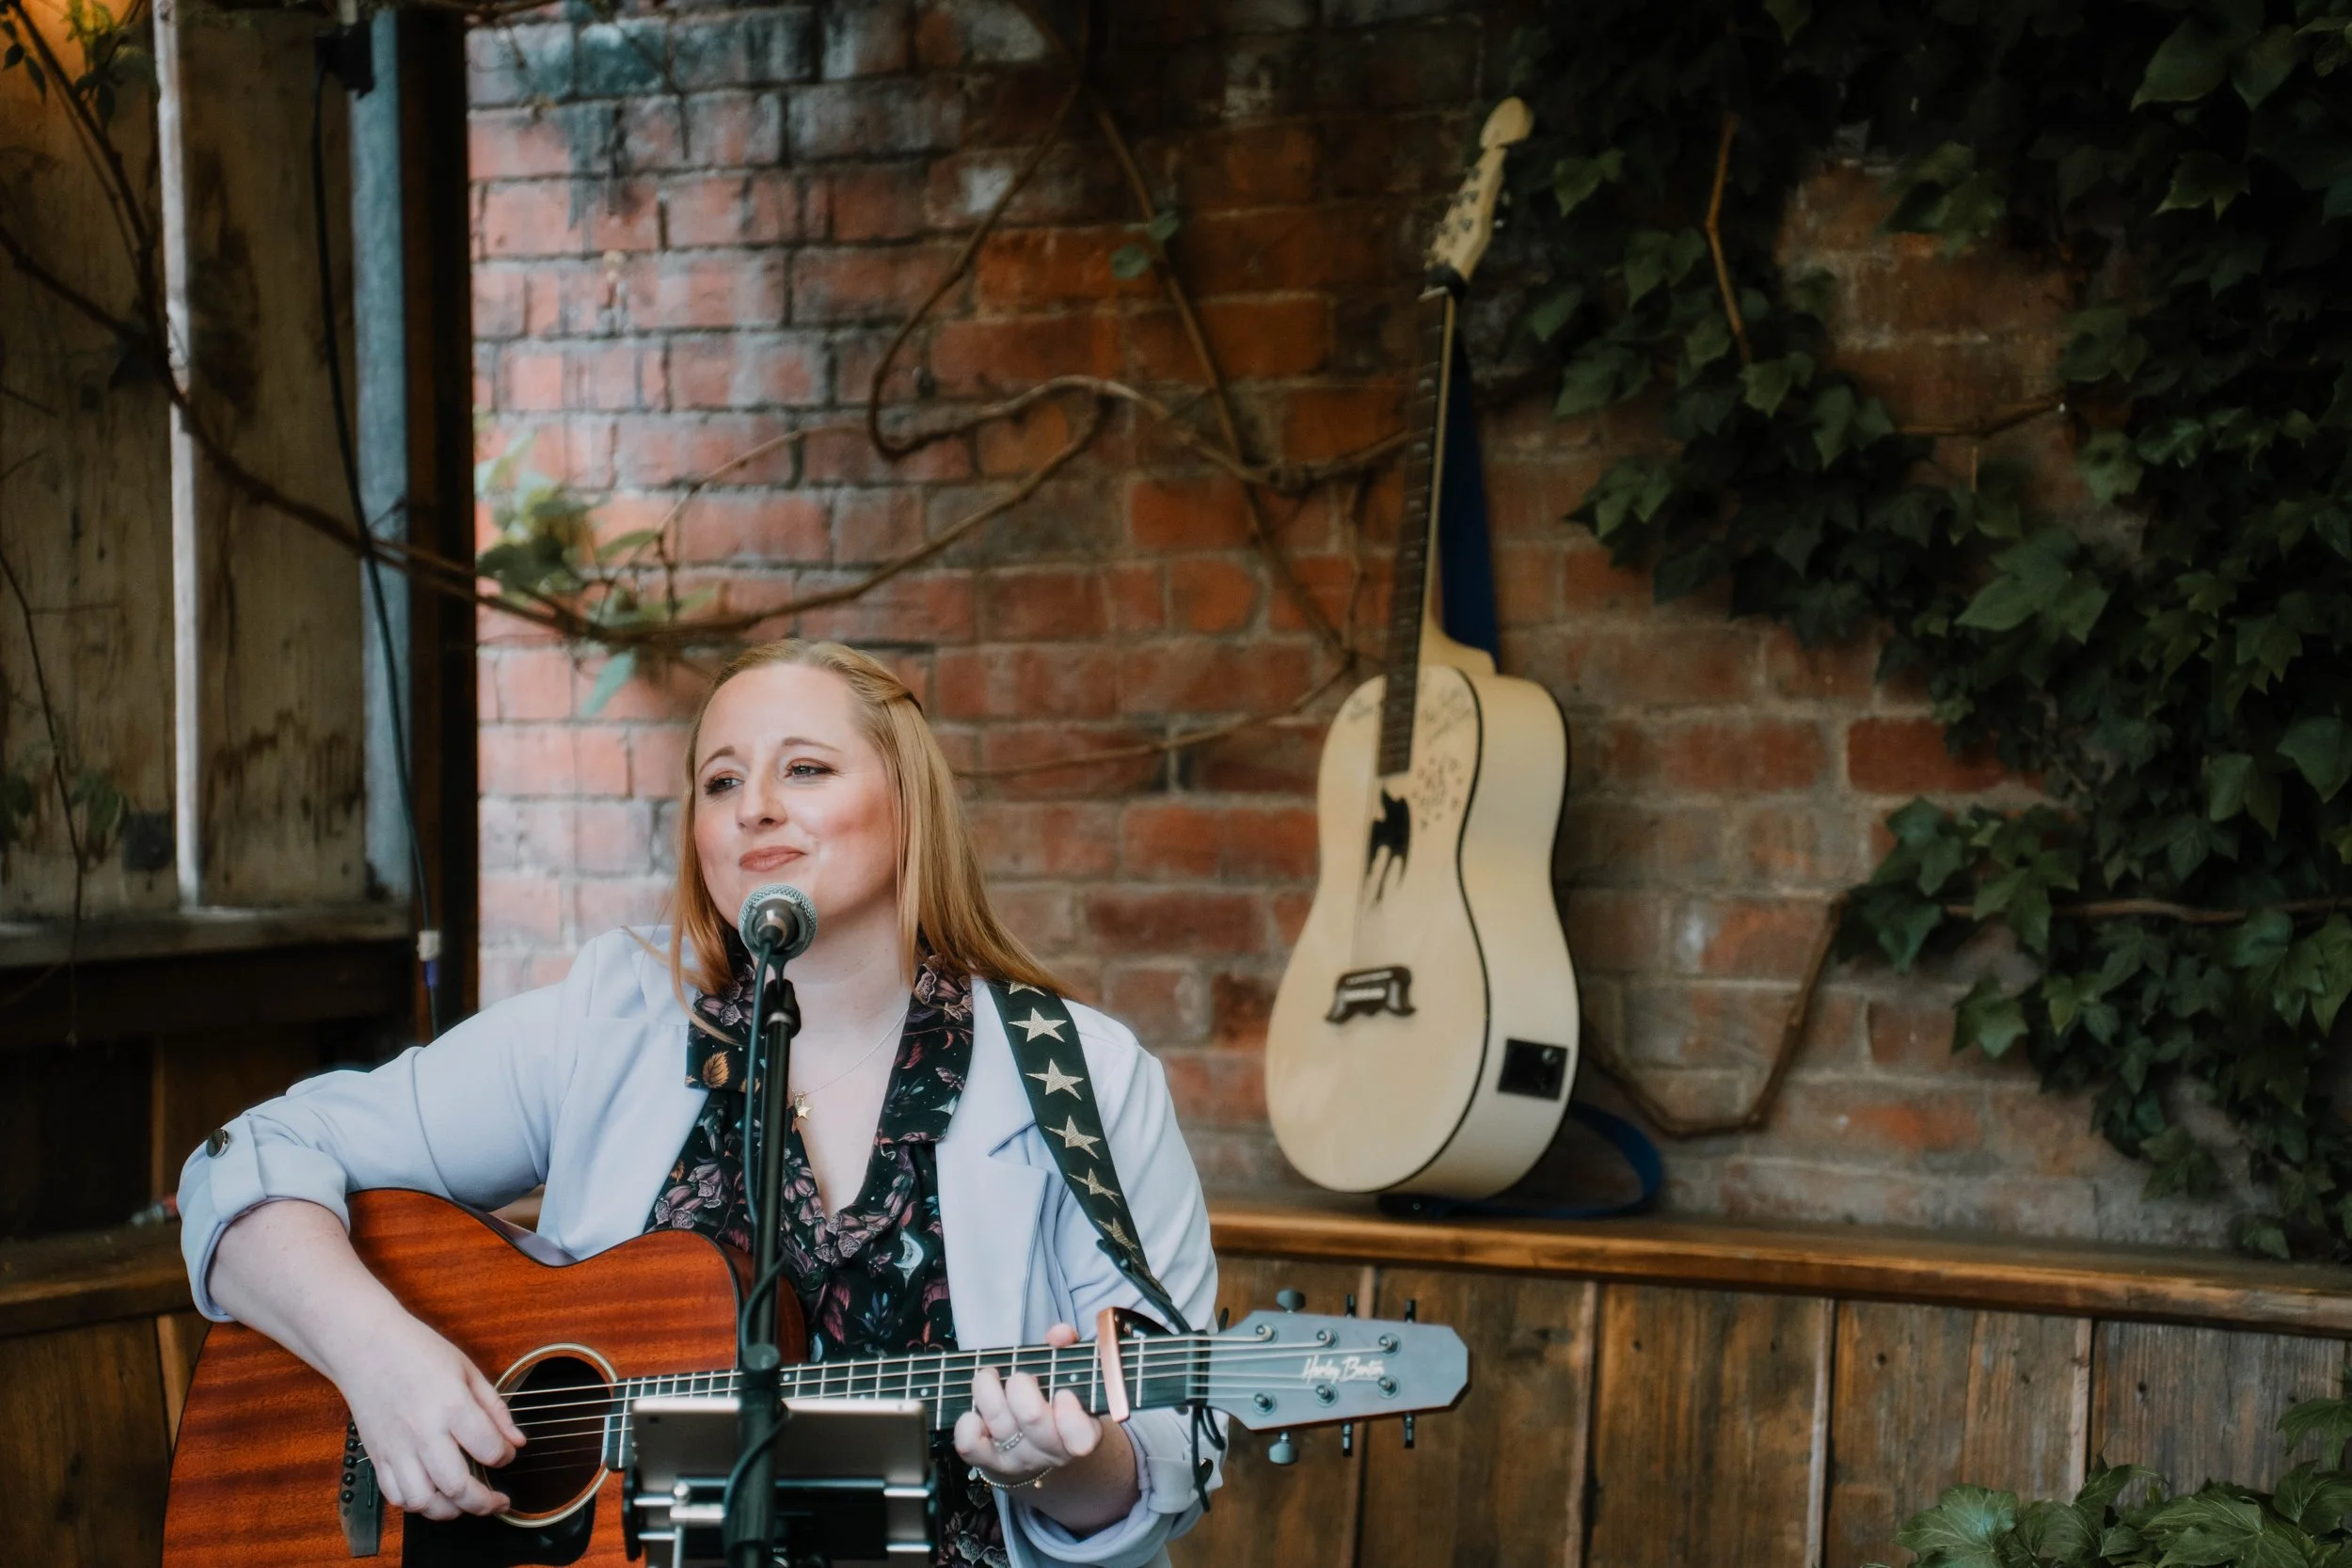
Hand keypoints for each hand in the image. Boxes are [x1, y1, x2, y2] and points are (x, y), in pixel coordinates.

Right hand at [332, 1311, 523, 1520]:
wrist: (365, 1347)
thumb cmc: (417, 1352)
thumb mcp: (467, 1370)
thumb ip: (495, 1409)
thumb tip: (517, 1441)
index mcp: (452, 1406)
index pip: (489, 1450)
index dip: (506, 1457)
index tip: (507, 1454)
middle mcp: (423, 1432)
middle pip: (457, 1486)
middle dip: (483, 1502)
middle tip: (497, 1502)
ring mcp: (397, 1448)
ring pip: (423, 1502)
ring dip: (449, 1511)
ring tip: (464, 1504)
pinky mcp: (377, 1456)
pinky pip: (395, 1496)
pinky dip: (416, 1505)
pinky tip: (432, 1496)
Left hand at [952, 1322, 1137, 1532]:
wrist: (1038, 1452)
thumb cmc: (1055, 1404)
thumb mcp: (1069, 1378)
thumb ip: (1068, 1351)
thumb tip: (1059, 1334)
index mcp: (1080, 1431)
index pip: (1081, 1437)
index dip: (1070, 1415)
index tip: (1063, 1393)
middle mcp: (1050, 1449)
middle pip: (1032, 1418)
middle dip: (1020, 1385)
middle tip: (1020, 1377)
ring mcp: (1019, 1458)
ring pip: (999, 1423)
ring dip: (988, 1390)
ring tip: (989, 1376)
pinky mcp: (990, 1462)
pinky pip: (971, 1446)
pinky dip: (967, 1424)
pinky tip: (974, 1411)